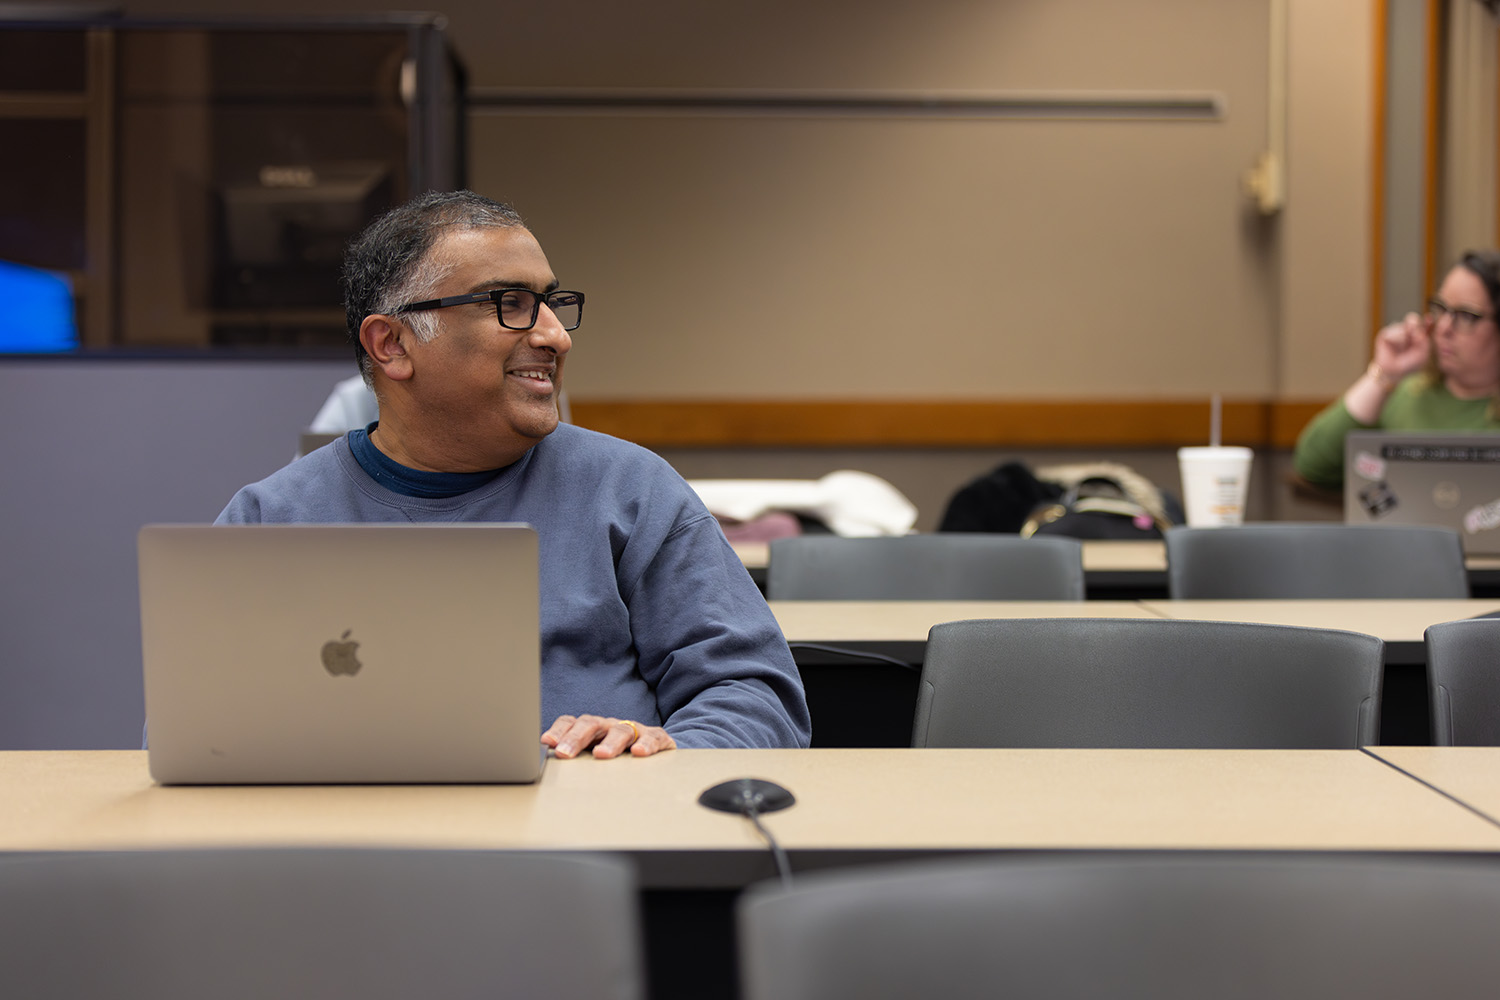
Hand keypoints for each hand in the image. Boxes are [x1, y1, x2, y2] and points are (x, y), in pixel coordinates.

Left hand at [541, 714, 676, 758]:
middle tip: (564, 753)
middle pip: (591, 724)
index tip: (546, 742)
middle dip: (576, 738)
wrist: (655, 750)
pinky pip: (652, 738)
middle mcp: (609, 726)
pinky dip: (646, 744)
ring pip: (620, 730)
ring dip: (610, 743)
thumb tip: (542, 765)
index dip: (559, 730)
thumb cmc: (617, 756)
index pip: (571, 723)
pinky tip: (638, 753)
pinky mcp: (657, 738)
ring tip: (600, 755)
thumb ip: (573, 758)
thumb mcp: (592, 756)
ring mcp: (633, 730)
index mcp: (591, 729)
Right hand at [1372, 312, 1431, 378]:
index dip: (1427, 320)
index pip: (1423, 323)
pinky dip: (1397, 343)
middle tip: (1416, 339)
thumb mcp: (1423, 353)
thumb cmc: (1409, 363)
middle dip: (1415, 326)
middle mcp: (1406, 330)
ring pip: (1403, 328)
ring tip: (1402, 350)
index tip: (1429, 318)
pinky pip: (1394, 335)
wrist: (1394, 372)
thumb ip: (1422, 339)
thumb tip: (1411, 327)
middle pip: (1412, 318)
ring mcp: (1395, 331)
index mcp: (1417, 333)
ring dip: (1406, 340)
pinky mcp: (1385, 334)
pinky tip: (1394, 349)